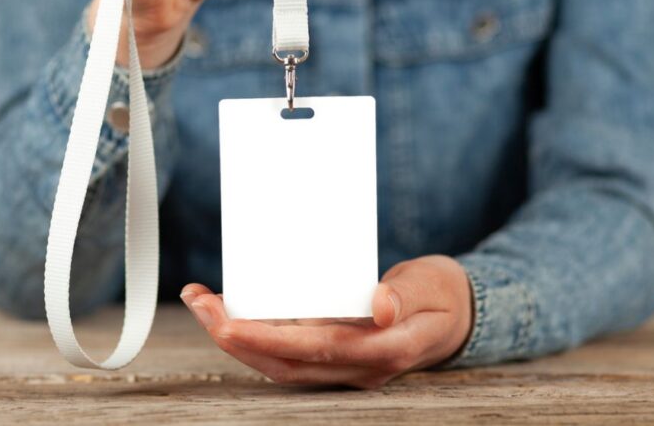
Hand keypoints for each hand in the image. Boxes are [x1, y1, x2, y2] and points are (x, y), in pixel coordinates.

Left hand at [180, 255, 473, 388]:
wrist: (454, 315)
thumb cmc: (440, 295)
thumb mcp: (431, 286)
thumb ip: (405, 295)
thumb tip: (379, 307)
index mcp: (384, 350)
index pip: (317, 349)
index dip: (269, 340)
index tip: (230, 324)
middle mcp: (359, 367)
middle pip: (286, 364)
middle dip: (236, 338)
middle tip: (199, 303)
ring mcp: (345, 366)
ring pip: (281, 363)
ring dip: (237, 337)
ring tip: (203, 303)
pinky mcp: (335, 356)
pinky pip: (288, 353)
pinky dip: (256, 335)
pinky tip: (232, 312)